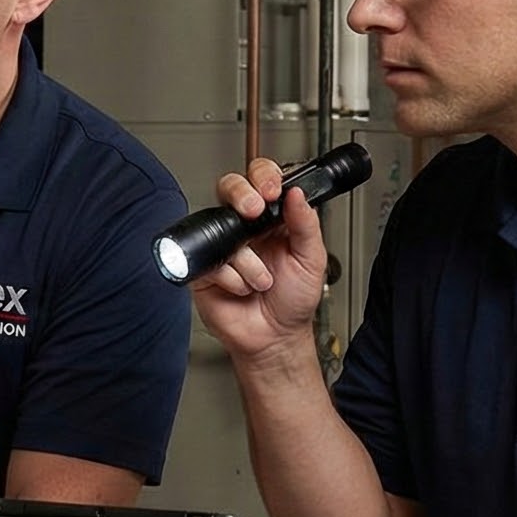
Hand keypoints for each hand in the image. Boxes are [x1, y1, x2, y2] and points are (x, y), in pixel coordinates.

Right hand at [188, 158, 330, 369]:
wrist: (275, 338)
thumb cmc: (293, 301)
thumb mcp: (312, 259)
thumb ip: (306, 224)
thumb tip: (297, 193)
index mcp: (273, 218)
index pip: (263, 180)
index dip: (263, 177)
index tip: (273, 190)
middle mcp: (246, 227)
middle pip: (231, 188)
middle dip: (242, 195)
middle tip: (254, 212)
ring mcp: (224, 246)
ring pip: (223, 229)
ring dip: (248, 260)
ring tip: (262, 281)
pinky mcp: (205, 267)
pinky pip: (212, 261)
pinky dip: (232, 279)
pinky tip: (242, 289)